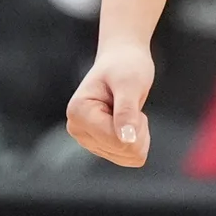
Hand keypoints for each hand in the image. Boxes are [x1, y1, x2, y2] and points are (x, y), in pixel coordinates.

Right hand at [67, 42, 155, 166]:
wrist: (121, 59)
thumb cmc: (125, 65)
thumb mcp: (130, 83)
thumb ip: (126, 111)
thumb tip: (127, 140)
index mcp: (78, 113)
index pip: (116, 141)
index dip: (136, 124)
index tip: (130, 100)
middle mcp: (77, 129)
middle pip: (123, 151)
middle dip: (138, 129)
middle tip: (130, 103)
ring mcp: (87, 139)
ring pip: (128, 156)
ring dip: (138, 133)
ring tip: (128, 108)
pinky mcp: (99, 145)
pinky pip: (128, 157)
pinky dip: (136, 139)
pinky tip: (127, 119)